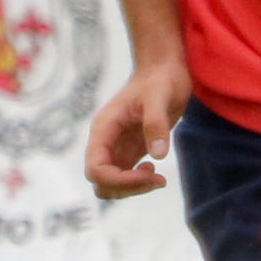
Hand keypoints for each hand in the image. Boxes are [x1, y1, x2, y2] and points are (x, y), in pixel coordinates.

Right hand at [85, 58, 191, 198]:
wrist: (164, 71)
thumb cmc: (160, 79)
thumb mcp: (160, 96)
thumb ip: (156, 124)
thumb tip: (157, 156)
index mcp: (104, 129)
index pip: (96, 169)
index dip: (119, 180)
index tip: (149, 173)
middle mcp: (105, 141)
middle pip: (101, 182)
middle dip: (128, 188)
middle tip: (158, 178)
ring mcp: (116, 148)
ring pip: (111, 185)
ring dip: (133, 189)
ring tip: (158, 177)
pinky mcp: (129, 152)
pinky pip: (124, 179)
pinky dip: (138, 184)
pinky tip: (155, 172)